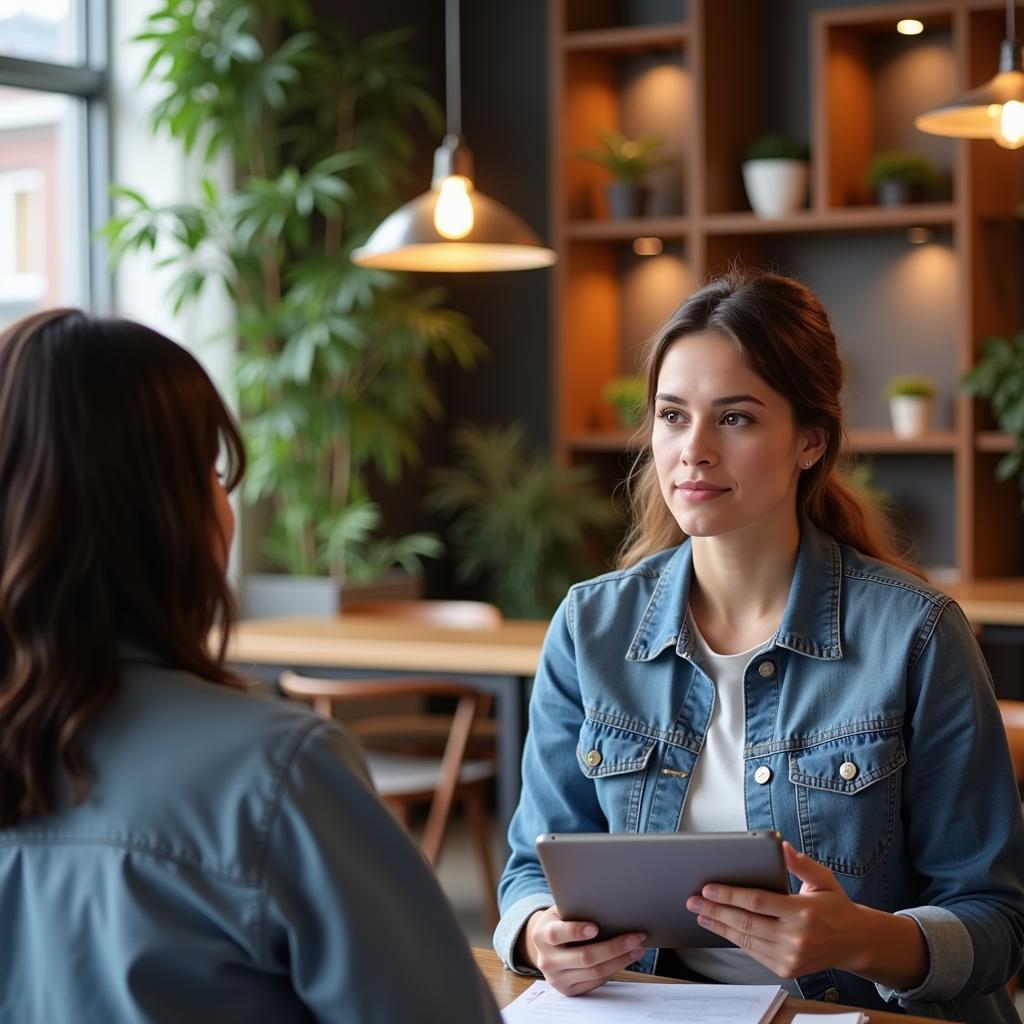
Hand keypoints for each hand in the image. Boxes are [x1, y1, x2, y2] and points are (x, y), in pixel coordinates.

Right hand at [522, 907, 646, 995]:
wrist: (545, 946)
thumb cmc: (559, 922)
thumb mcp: (559, 912)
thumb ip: (574, 911)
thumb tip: (606, 905)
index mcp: (541, 935)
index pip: (556, 934)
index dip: (576, 931)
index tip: (595, 927)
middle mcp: (546, 960)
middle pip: (583, 957)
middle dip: (613, 947)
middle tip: (634, 937)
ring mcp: (557, 979)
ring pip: (594, 972)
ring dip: (620, 960)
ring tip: (637, 948)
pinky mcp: (568, 990)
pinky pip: (596, 982)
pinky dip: (614, 969)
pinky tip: (626, 958)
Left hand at [685, 841, 865, 978]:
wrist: (854, 942)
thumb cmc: (835, 906)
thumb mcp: (823, 879)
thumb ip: (801, 863)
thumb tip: (781, 846)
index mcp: (803, 911)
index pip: (758, 902)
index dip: (730, 894)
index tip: (708, 887)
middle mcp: (796, 937)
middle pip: (746, 922)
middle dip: (716, 910)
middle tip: (693, 900)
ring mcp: (791, 957)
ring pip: (746, 940)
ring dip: (720, 926)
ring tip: (701, 913)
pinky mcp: (786, 969)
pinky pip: (754, 952)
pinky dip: (735, 939)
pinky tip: (721, 927)